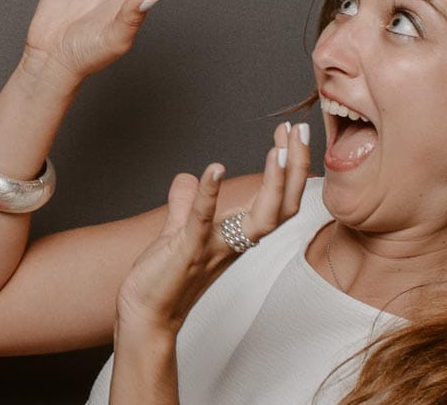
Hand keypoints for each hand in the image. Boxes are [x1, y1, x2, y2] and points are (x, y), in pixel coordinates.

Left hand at [116, 121, 311, 335]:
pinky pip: (204, 222)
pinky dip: (210, 196)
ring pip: (261, 220)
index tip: (291, 134)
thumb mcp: (178, 233)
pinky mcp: (187, 253)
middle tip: (300, 131)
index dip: (290, 169)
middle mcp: (235, 243)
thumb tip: (186, 178)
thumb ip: (186, 206)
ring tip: (279, 148)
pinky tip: (213, 168)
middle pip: (284, 207)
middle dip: (295, 169)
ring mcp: (215, 249)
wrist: (145, 315)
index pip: (278, 200)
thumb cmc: (164, 278)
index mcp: (236, 235)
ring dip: (273, 184)